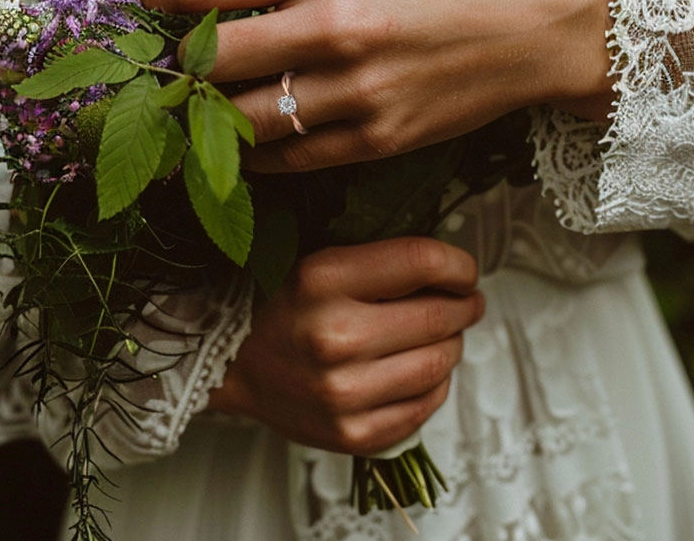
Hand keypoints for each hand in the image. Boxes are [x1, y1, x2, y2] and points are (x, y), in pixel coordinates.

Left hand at [141, 0, 611, 172]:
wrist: (528, 25)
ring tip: (200, 99)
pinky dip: (253, 148)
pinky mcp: (374, 139)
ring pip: (238, 119)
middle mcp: (333, 28)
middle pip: (209, 60)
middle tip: (176, 54)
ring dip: (207, 112)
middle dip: (179, 59)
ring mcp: (354, 91)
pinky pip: (286, 157)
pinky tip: (247, 130)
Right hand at [208, 236, 483, 454]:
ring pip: (440, 363)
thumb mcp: (317, 260)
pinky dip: (434, 384)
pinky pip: (425, 407)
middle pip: (439, 316)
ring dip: (452, 344)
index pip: (422, 262)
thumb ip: (379, 260)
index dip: (458, 265)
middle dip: (463, 305)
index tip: (463, 270)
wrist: (230, 362)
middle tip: (463, 301)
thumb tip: (448, 266)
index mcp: (322, 279)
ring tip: (440, 334)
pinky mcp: (352, 433)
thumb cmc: (276, 305)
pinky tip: (420, 368)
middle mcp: (334, 336)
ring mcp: (344, 392)